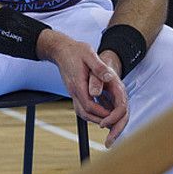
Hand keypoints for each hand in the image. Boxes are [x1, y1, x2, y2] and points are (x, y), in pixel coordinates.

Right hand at [40, 31, 129, 145]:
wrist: (61, 50)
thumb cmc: (75, 51)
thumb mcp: (89, 54)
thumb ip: (99, 66)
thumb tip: (108, 76)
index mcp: (78, 84)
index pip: (89, 105)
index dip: (101, 112)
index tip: (112, 115)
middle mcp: (74, 91)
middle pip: (84, 113)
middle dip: (98, 120)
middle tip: (112, 123)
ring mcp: (73, 92)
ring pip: (82, 111)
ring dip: (95, 117)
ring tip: (109, 120)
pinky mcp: (74, 91)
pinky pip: (82, 106)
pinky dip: (92, 111)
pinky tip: (101, 109)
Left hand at [92, 50, 129, 145]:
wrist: (79, 52)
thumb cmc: (84, 55)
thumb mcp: (89, 59)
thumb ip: (96, 73)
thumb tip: (99, 87)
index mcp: (116, 84)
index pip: (121, 106)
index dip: (113, 118)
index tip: (102, 124)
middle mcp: (116, 93)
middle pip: (122, 115)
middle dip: (117, 130)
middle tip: (108, 144)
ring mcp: (111, 97)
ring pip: (115, 117)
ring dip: (112, 130)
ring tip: (108, 143)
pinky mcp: (104, 99)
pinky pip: (107, 114)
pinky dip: (105, 123)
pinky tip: (101, 131)